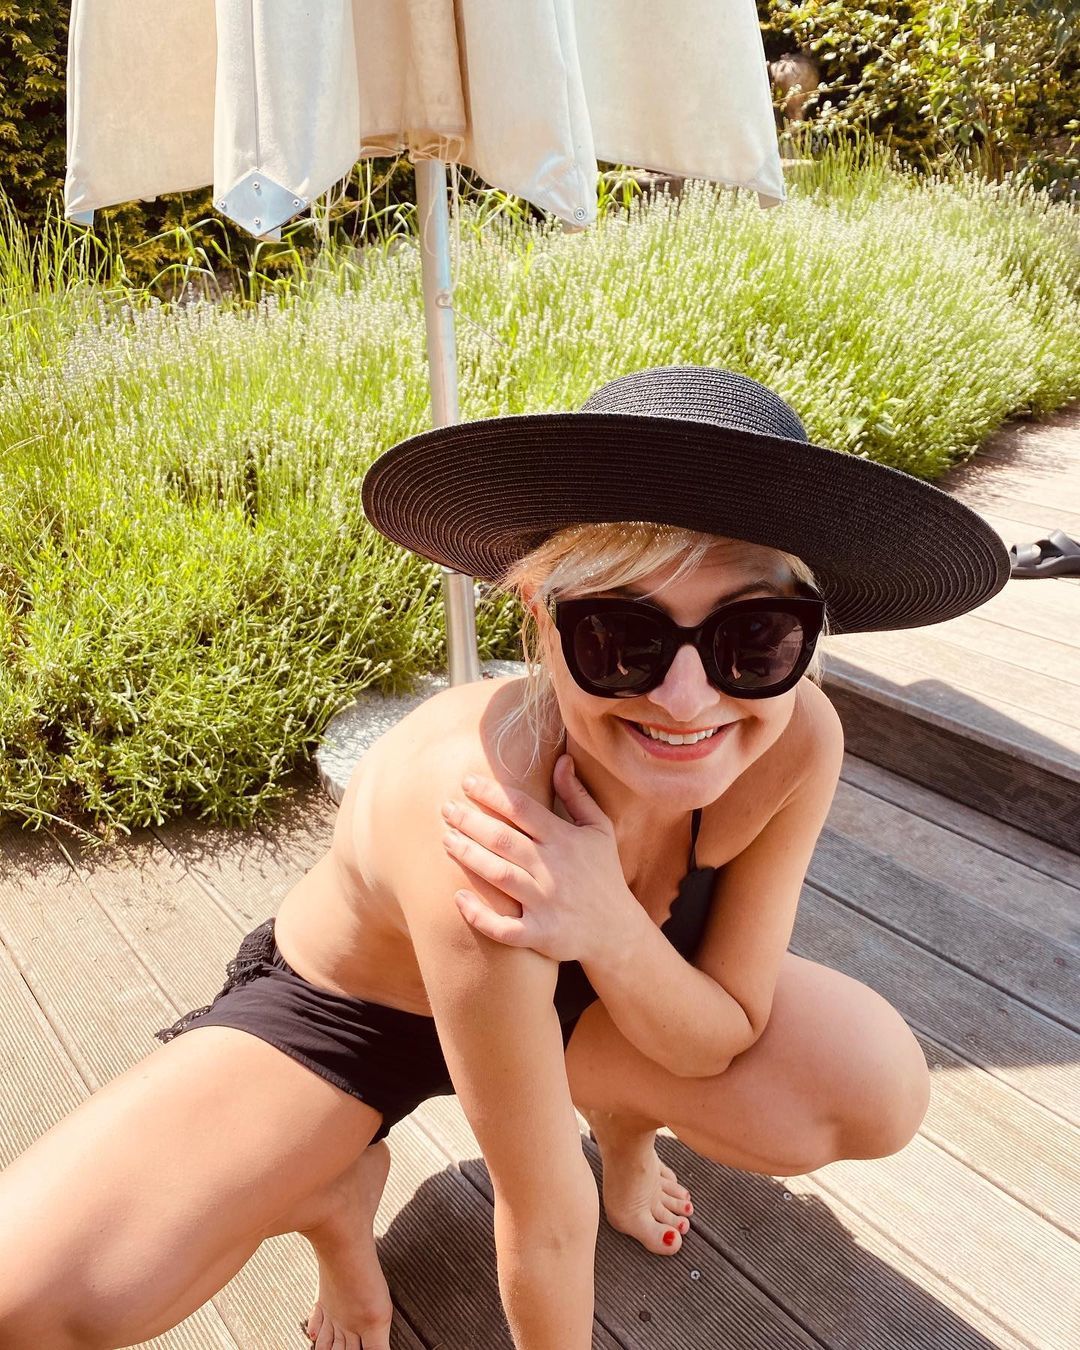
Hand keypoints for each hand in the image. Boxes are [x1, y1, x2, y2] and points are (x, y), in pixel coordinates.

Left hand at [439, 754, 633, 964]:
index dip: (492, 793)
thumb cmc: (603, 874)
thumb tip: (562, 759)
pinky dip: (479, 915)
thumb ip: (577, 795)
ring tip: (446, 840)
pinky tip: (458, 897)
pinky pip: (504, 927)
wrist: (617, 929)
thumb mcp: (599, 829)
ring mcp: (546, 903)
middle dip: (470, 822)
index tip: (466, 782)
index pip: (522, 809)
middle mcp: (553, 869)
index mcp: (564, 840)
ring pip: (500, 876)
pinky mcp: (540, 934)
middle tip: (446, 809)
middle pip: (504, 839)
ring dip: (469, 857)